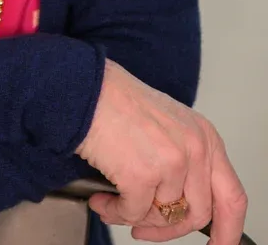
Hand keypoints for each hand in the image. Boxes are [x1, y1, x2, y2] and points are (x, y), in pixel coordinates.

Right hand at [75, 59, 246, 243]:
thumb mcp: (169, 125)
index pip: (232, 197)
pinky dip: (114, 212)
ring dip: (133, 216)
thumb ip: (185, 161)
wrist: (86, 89)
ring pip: (162, 216)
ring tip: (113, 202)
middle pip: (197, 215)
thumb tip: (180, 205)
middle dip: (167, 229)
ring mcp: (171, 162)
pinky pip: (132, 213)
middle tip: (144, 227)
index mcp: (205, 137)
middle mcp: (195, 149)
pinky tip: (102, 199)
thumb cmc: (118, 101)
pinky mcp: (143, 174)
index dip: (227, 231)